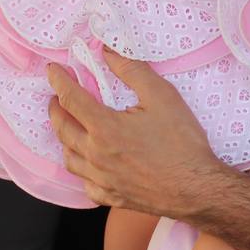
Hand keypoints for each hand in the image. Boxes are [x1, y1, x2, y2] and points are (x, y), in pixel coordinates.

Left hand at [46, 50, 231, 216]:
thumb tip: (108, 51)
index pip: (70, 99)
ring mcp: (102, 179)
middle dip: (55, 109)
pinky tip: (88, 165)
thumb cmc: (182, 143)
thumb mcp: (162, 96)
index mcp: (104, 128)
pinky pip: (85, 184)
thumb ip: (132, 70)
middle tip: (55, 97)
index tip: (53, 70)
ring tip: (68, 127)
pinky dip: (81, 170)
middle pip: (62, 128)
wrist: (197, 189)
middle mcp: (96, 155)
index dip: (59, 81)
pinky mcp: (111, 197)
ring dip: (63, 139)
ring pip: (69, 158)